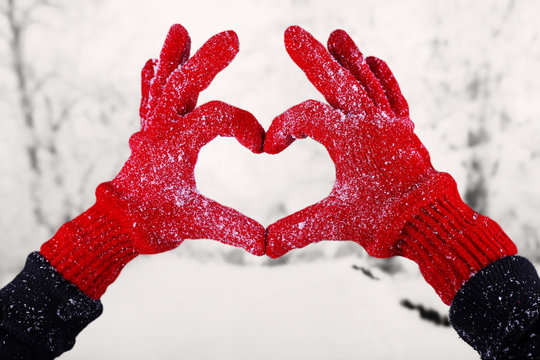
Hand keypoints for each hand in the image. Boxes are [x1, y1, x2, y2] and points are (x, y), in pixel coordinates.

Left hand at [41, 25, 264, 298]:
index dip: (245, 126)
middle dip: (208, 60)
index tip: (263, 147)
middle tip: (232, 37)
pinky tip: (150, 61)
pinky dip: (151, 78)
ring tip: (178, 30)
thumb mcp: (196, 224)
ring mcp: (151, 127)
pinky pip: (149, 99)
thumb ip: (232, 228)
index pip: (218, 117)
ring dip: (172, 57)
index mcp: (175, 144)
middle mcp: (160, 128)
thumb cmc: (154, 223)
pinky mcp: (147, 133)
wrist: (116, 226)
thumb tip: (264, 244)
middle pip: (185, 83)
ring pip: (162, 83)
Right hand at [264, 26, 458, 257]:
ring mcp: (389, 124)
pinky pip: (393, 97)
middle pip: (336, 81)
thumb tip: (262, 247)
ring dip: (349, 58)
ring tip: (336, 34)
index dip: (281, 127)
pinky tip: (376, 59)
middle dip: (311, 58)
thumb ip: (295, 230)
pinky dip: (384, 78)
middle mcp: (370, 122)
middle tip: (292, 32)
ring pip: (366, 82)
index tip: (269, 148)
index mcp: (349, 138)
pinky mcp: (403, 132)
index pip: (306, 117)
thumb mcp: (334, 223)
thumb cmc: (383, 220)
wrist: (430, 223)